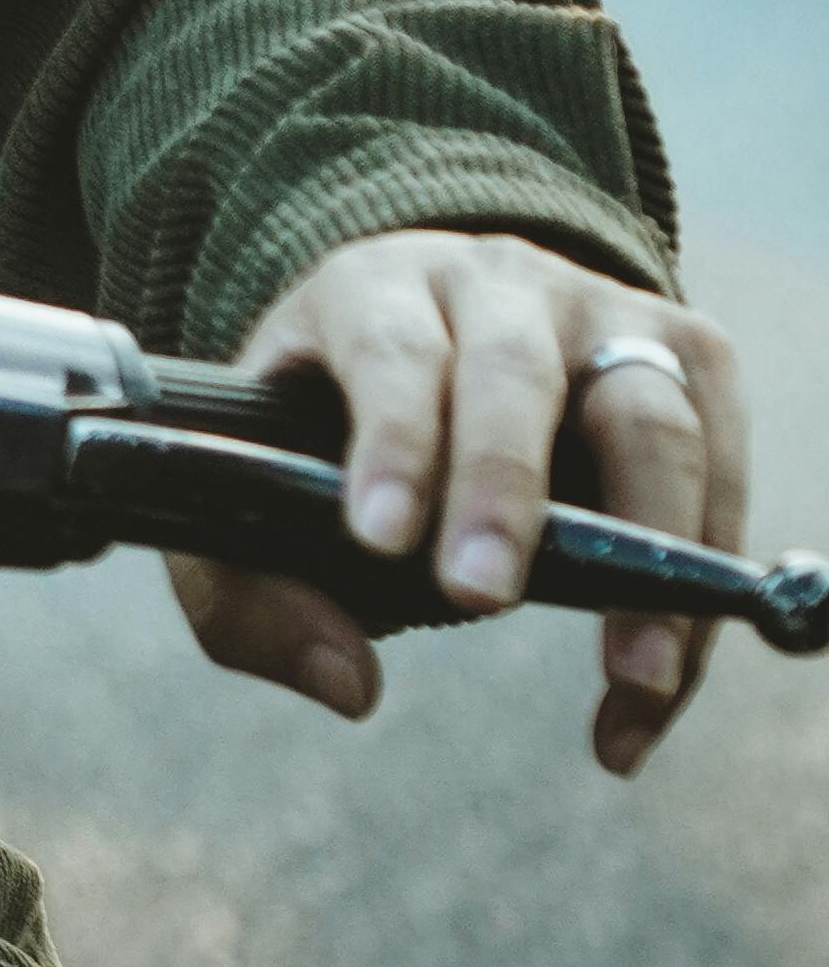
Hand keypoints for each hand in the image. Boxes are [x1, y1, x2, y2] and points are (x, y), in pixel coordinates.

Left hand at [168, 233, 746, 776]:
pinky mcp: (686, 355)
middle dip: (501, 486)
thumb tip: (346, 684)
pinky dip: (705, 572)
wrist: (445, 326)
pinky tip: (661, 679)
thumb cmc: (332, 428)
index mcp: (372, 290)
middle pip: (512, 372)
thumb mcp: (251, 486)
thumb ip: (248, 595)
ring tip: (633, 677)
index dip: (389, 438)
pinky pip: (718, 458)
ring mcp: (601, 311)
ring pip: (647, 409)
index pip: (384, 347)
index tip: (378, 540)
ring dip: (651, 544)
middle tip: (480, 597)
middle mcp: (493, 281)